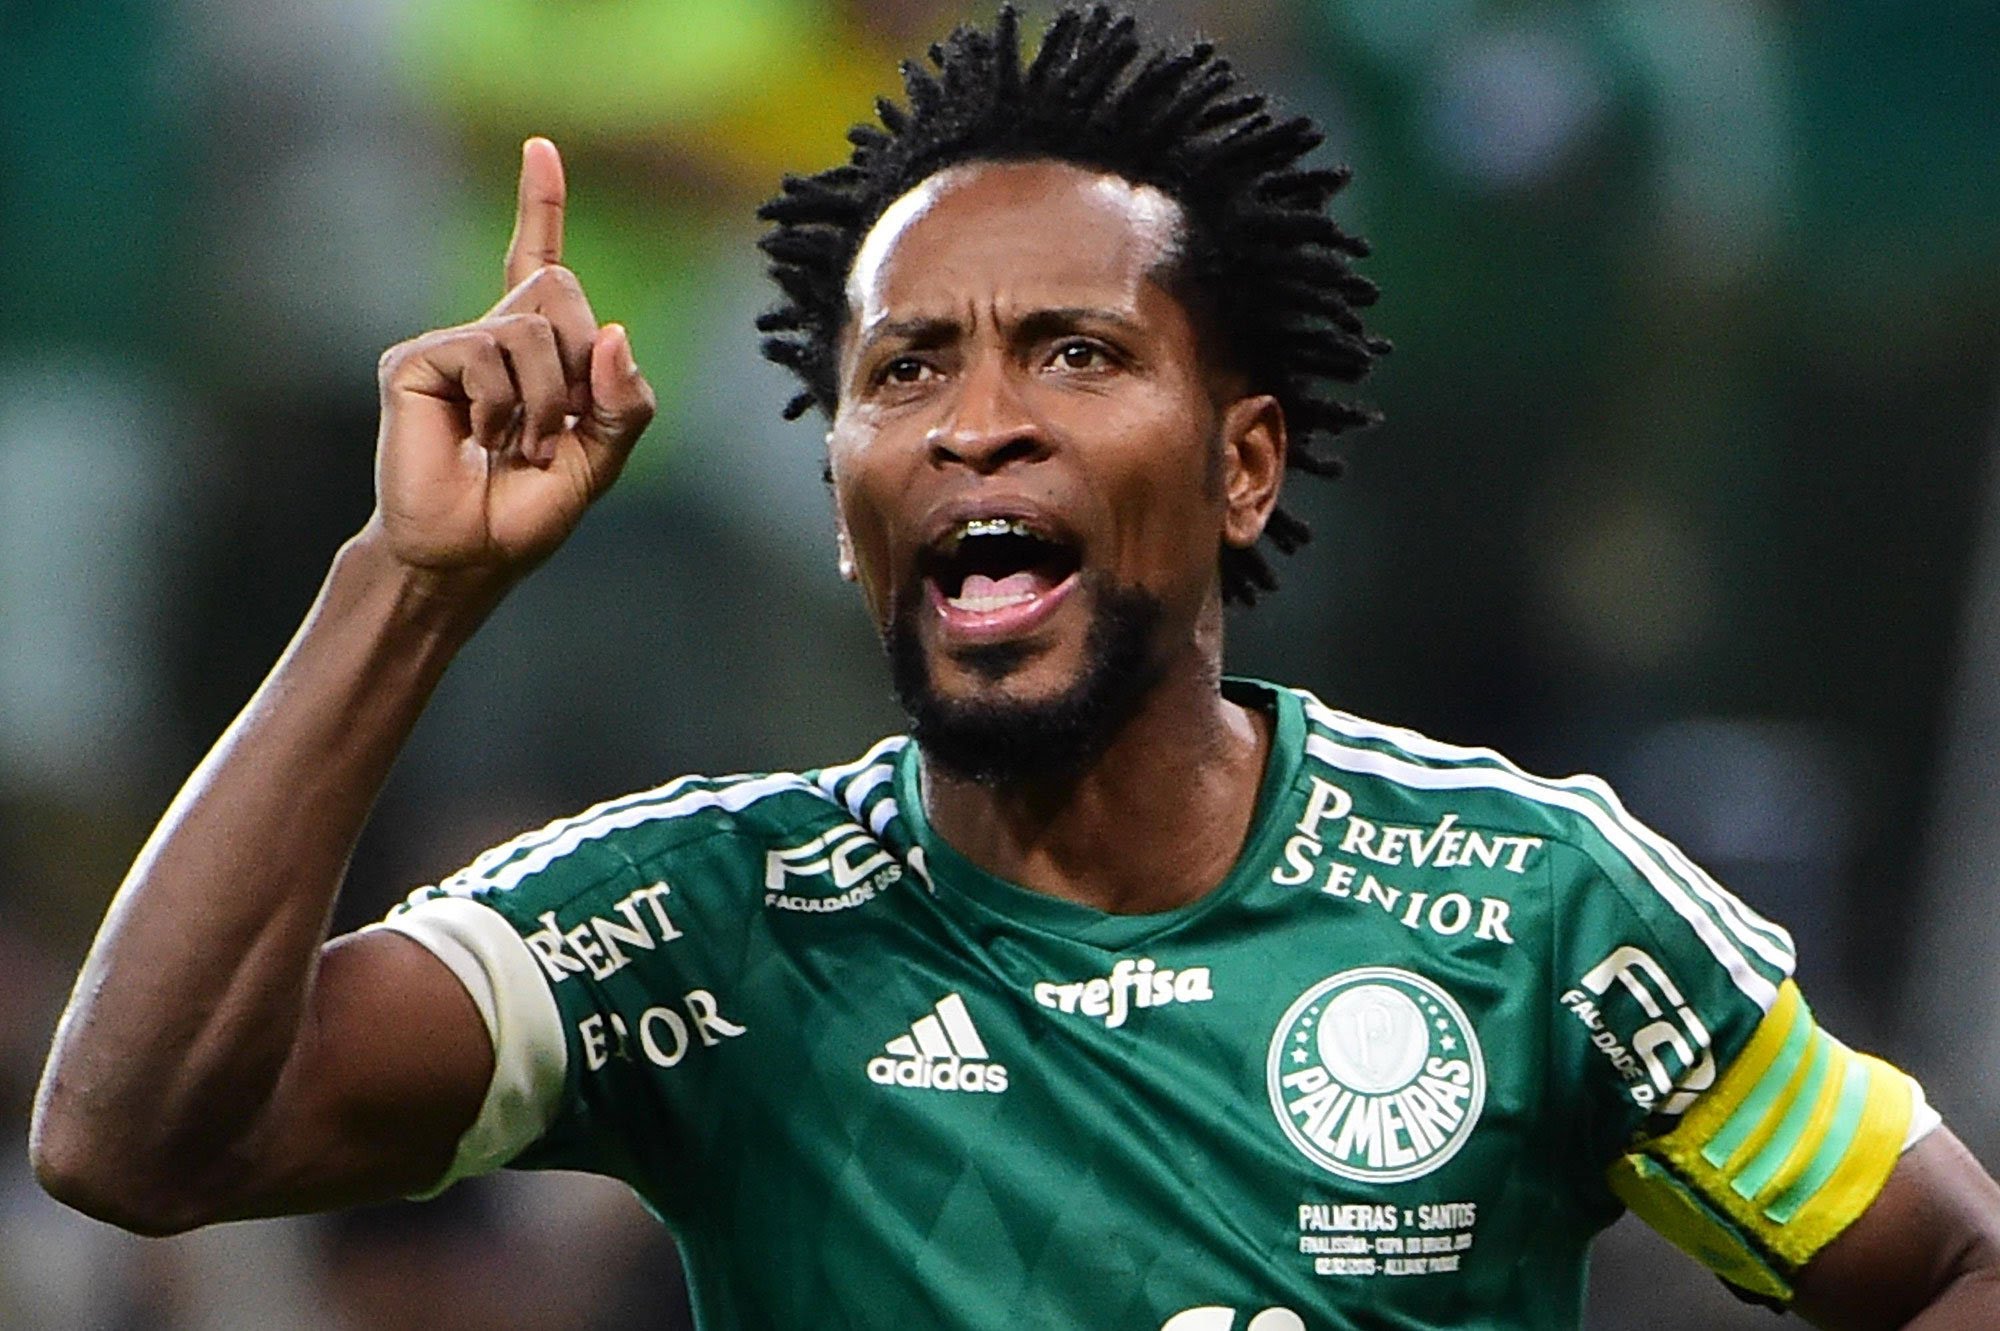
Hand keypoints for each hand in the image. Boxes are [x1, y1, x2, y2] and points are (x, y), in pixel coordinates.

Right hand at [369, 137, 655, 581]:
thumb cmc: (525, 512)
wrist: (466, 556)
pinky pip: (487, 353)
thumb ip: (623, 401)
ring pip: (531, 326)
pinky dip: (504, 407)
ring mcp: (451, 347)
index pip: (538, 263)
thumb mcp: (601, 459)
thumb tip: (615, 334)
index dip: (540, 205)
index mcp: (536, 354)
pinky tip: (481, 440)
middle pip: (560, 287)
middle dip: (579, 363)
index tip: (540, 147)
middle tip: (556, 428)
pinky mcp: (415, 363)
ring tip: (520, 447)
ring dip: (546, 402)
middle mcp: (491, 337)